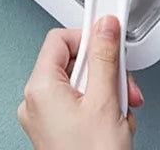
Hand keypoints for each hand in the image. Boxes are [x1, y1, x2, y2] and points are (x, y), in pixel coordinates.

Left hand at [18, 16, 142, 149]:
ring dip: (107, 94)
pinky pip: (78, 106)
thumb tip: (105, 27)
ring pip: (80, 85)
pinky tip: (113, 125)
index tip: (110, 39)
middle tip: (124, 87)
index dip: (88, 36)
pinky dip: (99, 110)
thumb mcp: (106, 100)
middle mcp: (36, 102)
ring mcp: (44, 119)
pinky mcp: (55, 133)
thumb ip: (105, 57)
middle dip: (105, 73)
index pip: (60, 39)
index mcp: (40, 88)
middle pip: (74, 63)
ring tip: (120, 115)